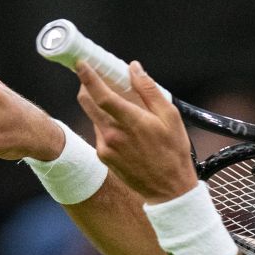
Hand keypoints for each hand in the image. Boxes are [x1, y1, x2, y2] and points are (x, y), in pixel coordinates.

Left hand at [75, 60, 197, 202]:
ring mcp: (105, 147)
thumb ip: (149, 90)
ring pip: (93, 116)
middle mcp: (113, 134)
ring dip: (99, 106)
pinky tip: (123, 129)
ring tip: (119, 106)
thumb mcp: (170, 117)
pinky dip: (106, 124)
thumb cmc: (173, 153)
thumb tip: (134, 69)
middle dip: (87, 86)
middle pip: (87, 102)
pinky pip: (99, 132)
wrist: (169, 191)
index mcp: (130, 122)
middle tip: (96, 77)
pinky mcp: (103, 157)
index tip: (81, 63)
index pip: (101, 94)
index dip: (88, 77)